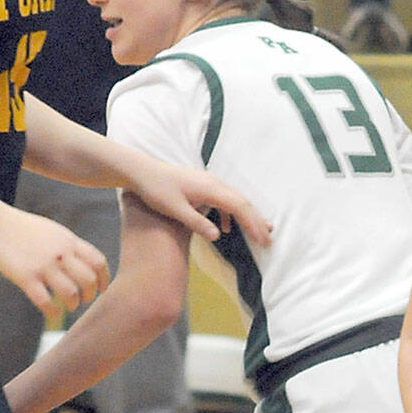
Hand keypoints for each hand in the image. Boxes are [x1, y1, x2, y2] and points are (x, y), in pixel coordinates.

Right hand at [0, 207, 108, 316]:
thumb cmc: (24, 230)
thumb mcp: (54, 232)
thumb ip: (71, 247)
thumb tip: (87, 265)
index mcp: (69, 241)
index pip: (98, 262)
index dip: (104, 279)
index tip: (101, 289)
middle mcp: (59, 253)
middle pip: (88, 280)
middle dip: (91, 294)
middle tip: (84, 299)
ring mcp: (43, 265)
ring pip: (70, 293)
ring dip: (73, 304)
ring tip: (69, 305)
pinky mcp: (25, 276)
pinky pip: (45, 301)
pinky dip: (53, 311)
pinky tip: (52, 313)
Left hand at [123, 156, 271, 246]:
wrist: (142, 171)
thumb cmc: (156, 190)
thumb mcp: (175, 209)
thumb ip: (197, 222)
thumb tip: (218, 236)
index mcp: (210, 189)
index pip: (240, 207)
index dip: (254, 224)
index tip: (264, 240)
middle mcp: (214, 183)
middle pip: (243, 203)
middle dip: (257, 222)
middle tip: (269, 239)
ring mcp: (210, 182)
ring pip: (236, 200)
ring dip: (247, 217)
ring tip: (258, 234)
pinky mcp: (203, 185)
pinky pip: (224, 200)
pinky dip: (230, 214)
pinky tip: (226, 229)